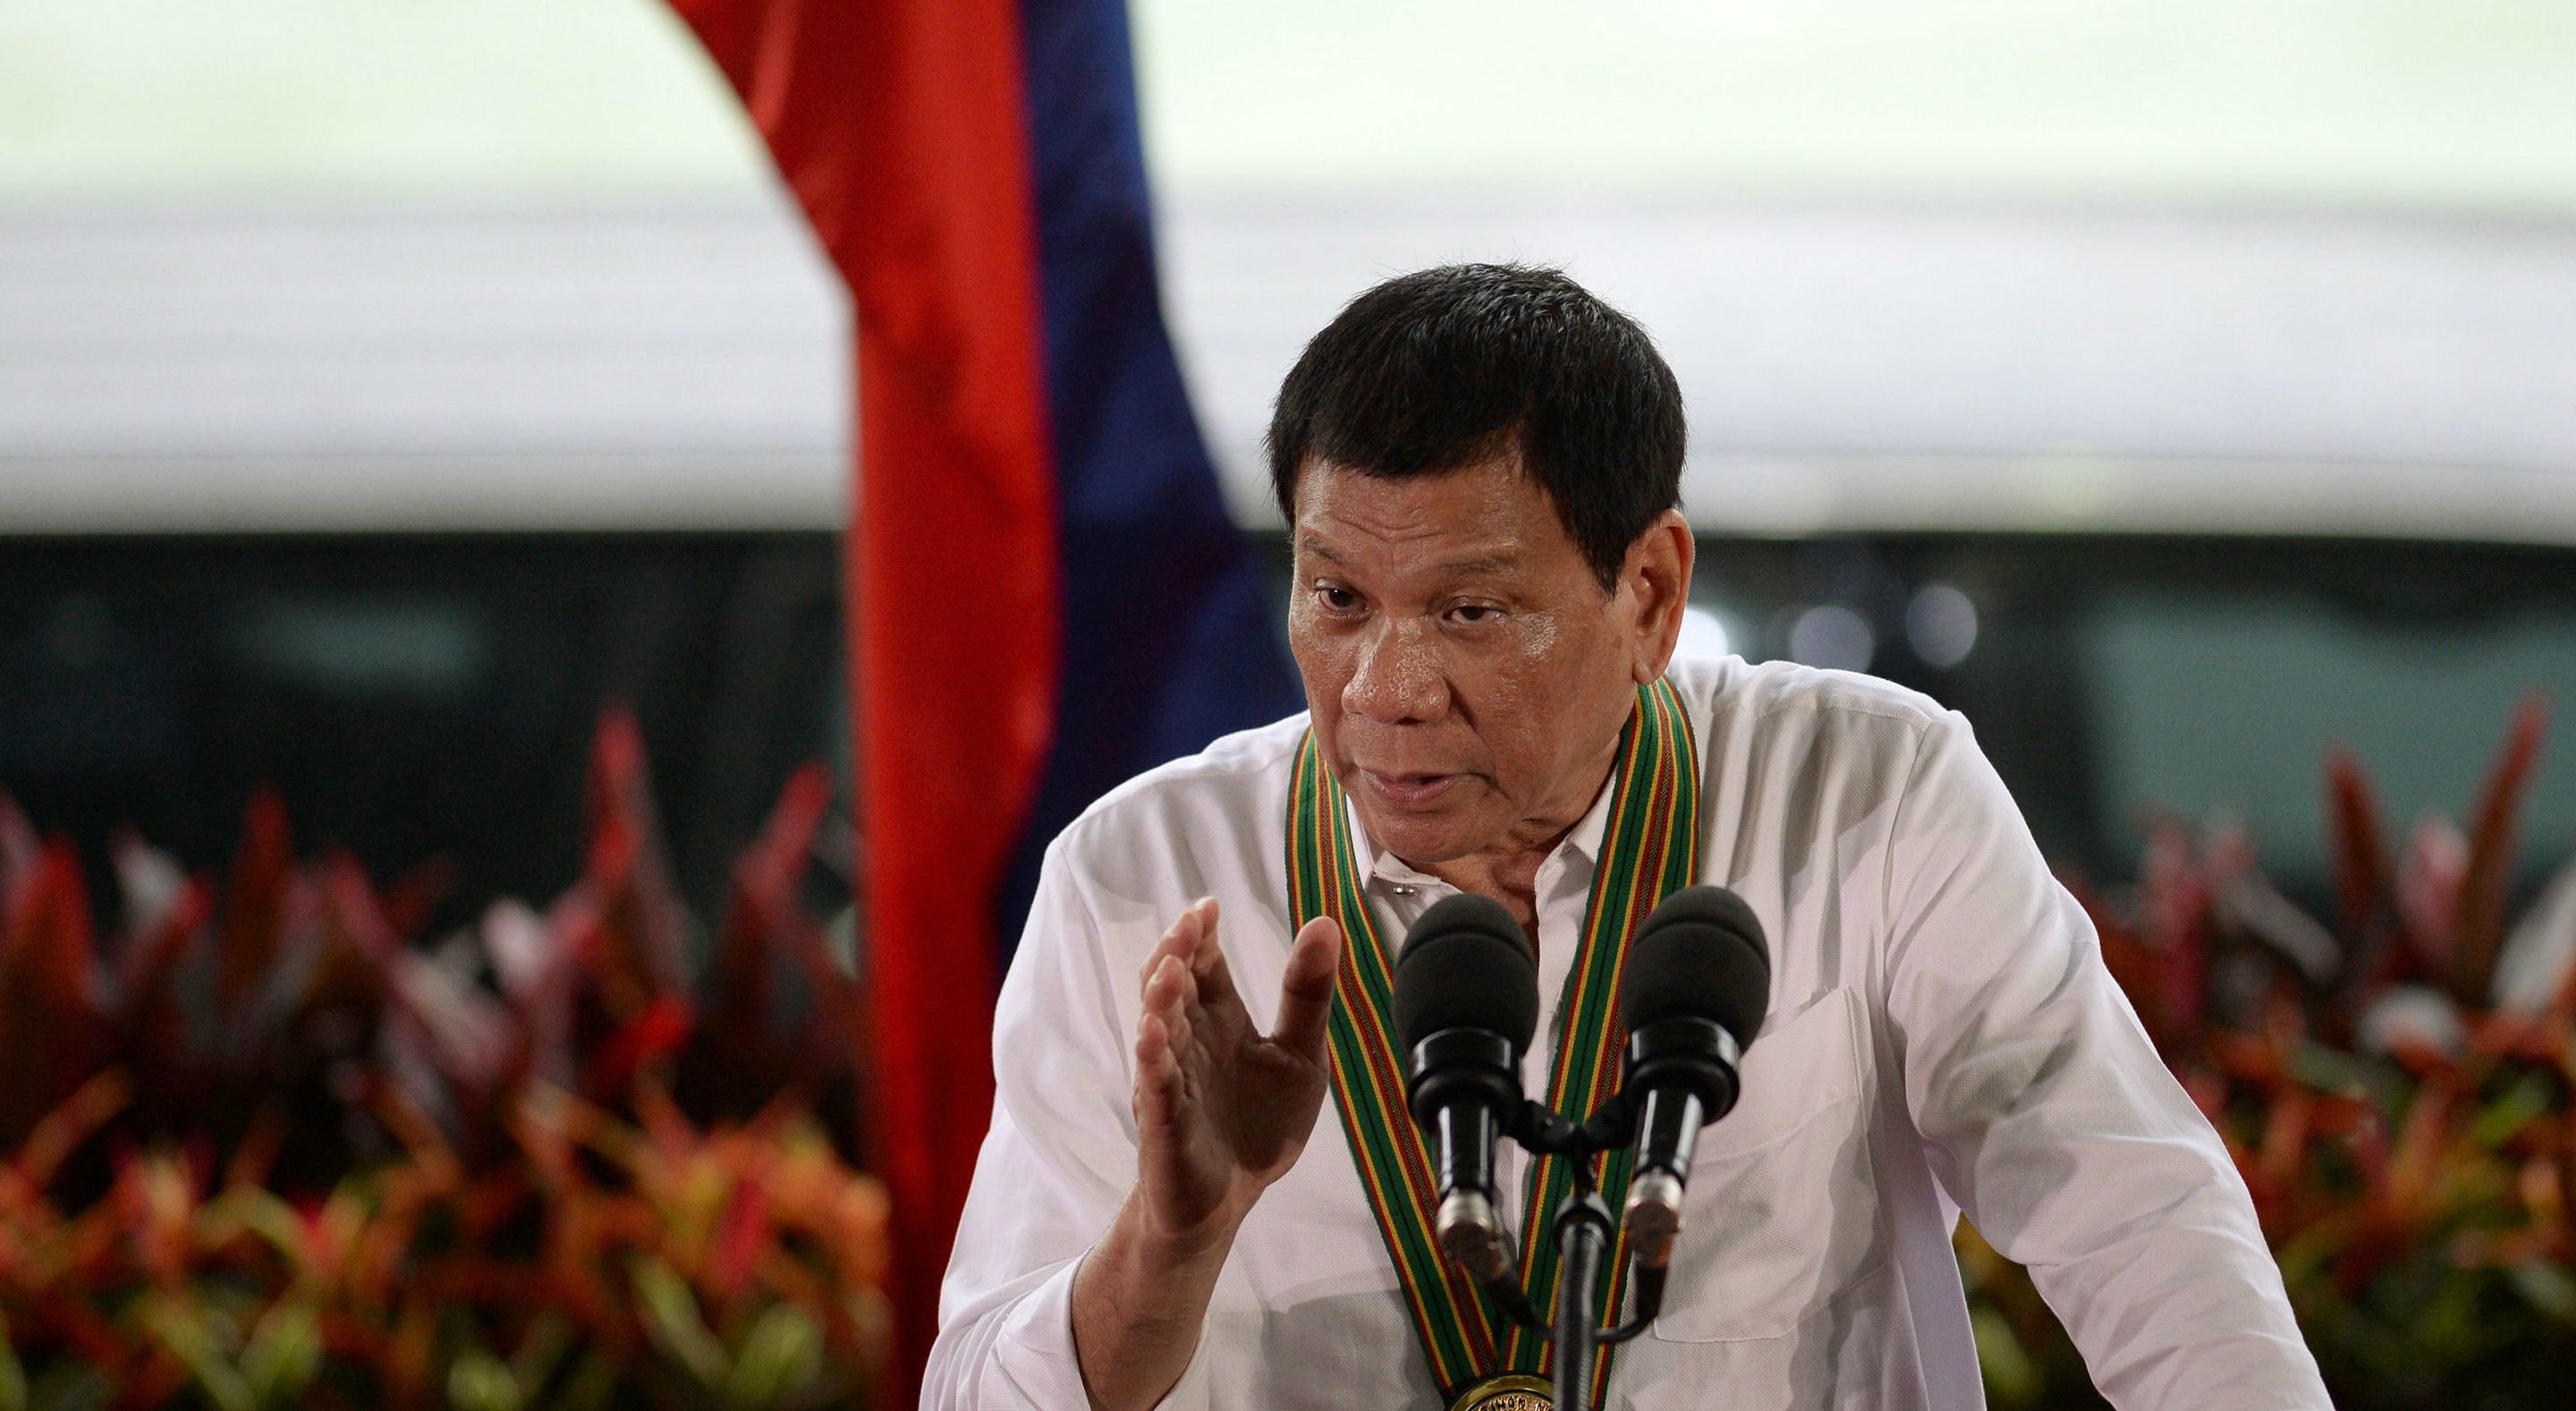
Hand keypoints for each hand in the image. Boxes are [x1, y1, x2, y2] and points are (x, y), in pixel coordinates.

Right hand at [1073, 900, 1341, 1409]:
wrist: (1230, 1201)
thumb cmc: (1258, 1125)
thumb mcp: (1301, 1056)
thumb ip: (1308, 995)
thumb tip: (1326, 922)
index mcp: (1220, 1021)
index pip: (1204, 965)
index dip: (1200, 935)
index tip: (1208, 907)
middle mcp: (1190, 1041)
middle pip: (1173, 985)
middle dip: (1176, 953)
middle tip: (1187, 926)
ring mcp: (1172, 1079)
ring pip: (1158, 1028)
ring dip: (1159, 997)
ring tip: (1169, 968)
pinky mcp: (1165, 1122)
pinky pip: (1155, 1085)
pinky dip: (1152, 1057)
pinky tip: (1153, 1033)